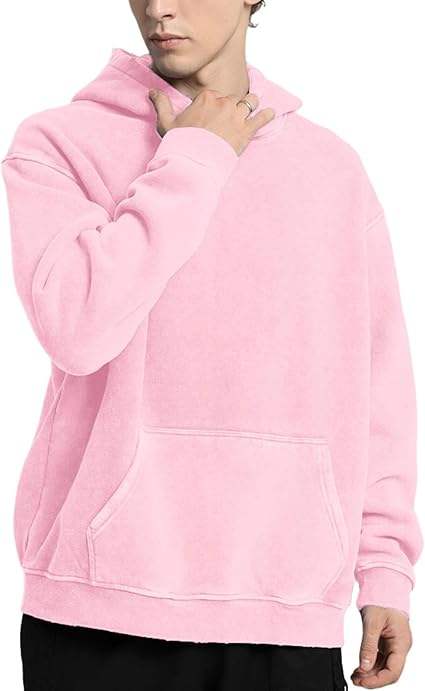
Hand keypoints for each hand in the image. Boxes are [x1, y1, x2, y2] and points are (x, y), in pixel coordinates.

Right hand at [148, 87, 274, 155]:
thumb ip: (161, 104)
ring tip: (251, 109)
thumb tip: (151, 92)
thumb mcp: (166, 122)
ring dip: (250, 106)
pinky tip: (270, 113)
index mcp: (206, 97)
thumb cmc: (180, 143)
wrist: (194, 161)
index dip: (215, 104)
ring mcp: (237, 115)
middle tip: (229, 118)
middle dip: (231, 107)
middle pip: (233, 98)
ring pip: (250, 103)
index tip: (213, 115)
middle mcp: (224, 102)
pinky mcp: (247, 130)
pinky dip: (267, 115)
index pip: (215, 95)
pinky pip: (262, 118)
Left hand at [351, 605, 411, 686]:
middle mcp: (400, 646)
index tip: (363, 682)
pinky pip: (380, 658)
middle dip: (373, 678)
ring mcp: (394, 645)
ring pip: (384, 666)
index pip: (393, 671)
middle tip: (355, 680)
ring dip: (370, 673)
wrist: (384, 585)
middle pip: (389, 672)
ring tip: (355, 676)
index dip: (378, 680)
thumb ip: (368, 645)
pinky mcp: (386, 642)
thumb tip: (364, 667)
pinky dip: (370, 664)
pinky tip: (359, 668)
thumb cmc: (382, 599)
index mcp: (401, 643)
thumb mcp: (372, 622)